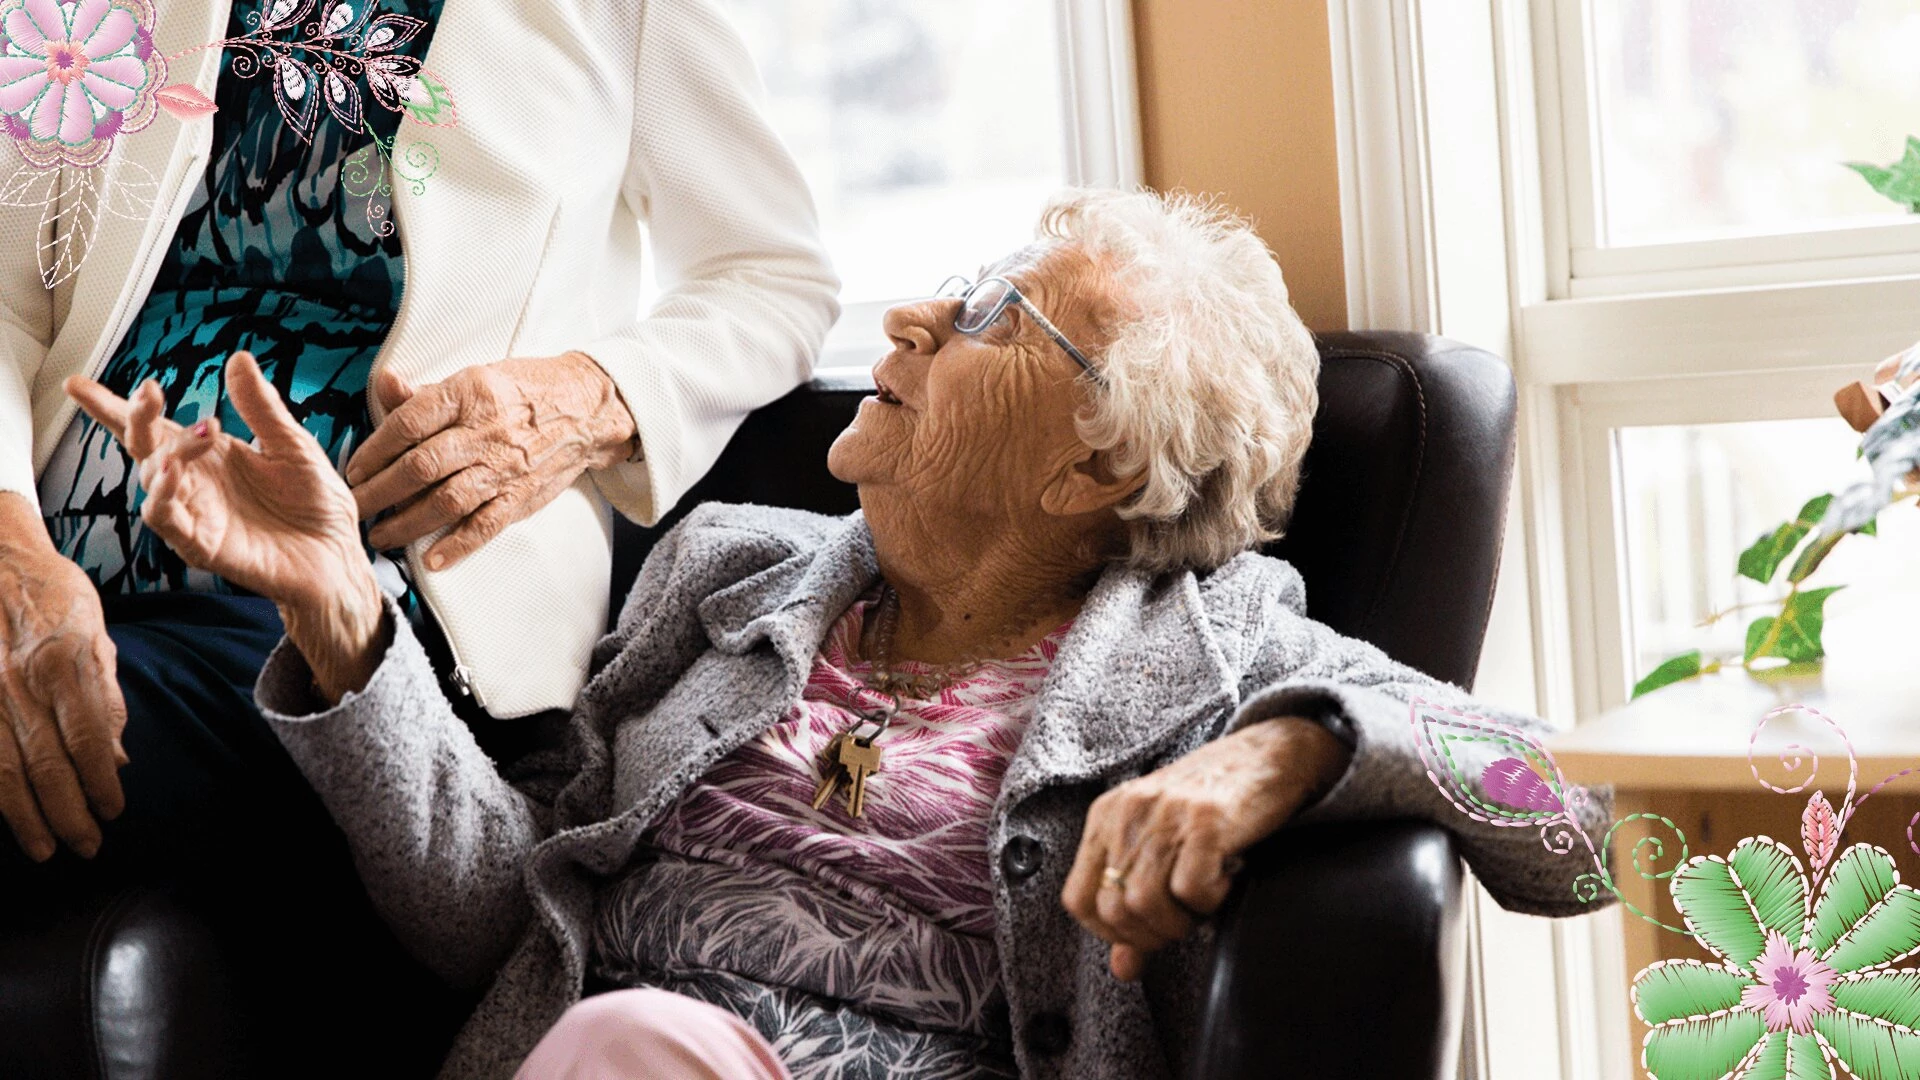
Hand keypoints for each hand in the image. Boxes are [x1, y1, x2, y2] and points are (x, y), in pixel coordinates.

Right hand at [0, 495, 126, 860]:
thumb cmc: (50, 594)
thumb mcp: (95, 631)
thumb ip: (105, 696)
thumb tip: (116, 758)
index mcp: (64, 662)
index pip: (88, 738)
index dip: (100, 783)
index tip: (113, 812)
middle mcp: (20, 681)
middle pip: (46, 763)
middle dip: (67, 813)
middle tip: (85, 847)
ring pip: (1, 767)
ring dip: (24, 815)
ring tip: (44, 846)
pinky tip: (2, 814)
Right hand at [67, 353, 386, 699]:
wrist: (338, 556)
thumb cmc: (315, 504)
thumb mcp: (293, 446)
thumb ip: (262, 407)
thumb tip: (238, 358)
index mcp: (210, 455)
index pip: (153, 427)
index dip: (114, 407)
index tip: (78, 385)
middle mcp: (194, 483)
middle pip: (144, 447)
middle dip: (137, 418)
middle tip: (152, 392)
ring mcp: (195, 515)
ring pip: (153, 481)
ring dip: (166, 455)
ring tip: (201, 434)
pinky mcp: (204, 547)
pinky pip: (169, 523)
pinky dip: (164, 499)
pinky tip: (175, 477)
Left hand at [345, 353, 636, 569]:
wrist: (586, 409)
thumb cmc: (524, 390)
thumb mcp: (474, 378)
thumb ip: (428, 393)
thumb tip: (386, 385)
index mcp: (468, 394)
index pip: (408, 423)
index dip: (374, 450)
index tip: (354, 469)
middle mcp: (485, 432)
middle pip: (420, 467)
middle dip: (379, 492)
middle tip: (355, 507)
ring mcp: (504, 467)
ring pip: (447, 501)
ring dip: (407, 523)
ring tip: (380, 536)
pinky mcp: (522, 495)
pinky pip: (486, 525)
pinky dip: (457, 546)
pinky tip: (430, 559)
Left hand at [1061, 716, 1351, 980]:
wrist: (1270, 755)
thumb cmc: (1212, 808)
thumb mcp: (1161, 849)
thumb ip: (1136, 910)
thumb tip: (1122, 969)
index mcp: (1105, 817)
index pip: (1077, 900)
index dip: (1111, 933)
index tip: (1147, 931)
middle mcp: (1127, 812)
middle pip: (1113, 909)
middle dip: (1151, 934)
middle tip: (1185, 920)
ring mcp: (1166, 814)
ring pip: (1147, 903)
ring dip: (1181, 922)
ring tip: (1205, 902)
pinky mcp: (1206, 821)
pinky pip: (1191, 889)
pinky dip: (1211, 902)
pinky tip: (1227, 882)